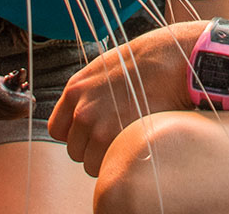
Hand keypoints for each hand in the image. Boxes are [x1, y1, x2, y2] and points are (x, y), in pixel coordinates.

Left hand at [48, 23, 199, 175]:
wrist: (170, 62)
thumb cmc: (144, 64)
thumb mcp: (103, 71)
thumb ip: (87, 95)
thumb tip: (85, 117)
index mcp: (74, 91)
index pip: (57, 130)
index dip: (75, 135)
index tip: (91, 133)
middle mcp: (82, 110)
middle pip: (74, 150)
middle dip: (92, 149)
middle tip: (116, 136)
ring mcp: (98, 126)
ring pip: (90, 162)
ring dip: (106, 158)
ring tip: (127, 140)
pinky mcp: (117, 138)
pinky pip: (108, 165)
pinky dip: (119, 162)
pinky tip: (134, 145)